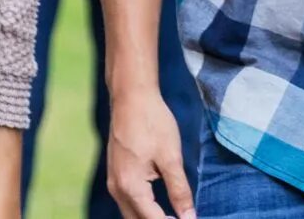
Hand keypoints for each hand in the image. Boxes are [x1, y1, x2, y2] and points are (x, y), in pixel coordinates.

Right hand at [105, 86, 193, 218]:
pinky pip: (127, 201)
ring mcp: (114, 181)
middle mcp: (117, 189)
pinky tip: (160, 206)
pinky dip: (142, 209)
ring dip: (150, 218)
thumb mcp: (171, 157)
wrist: (131, 97)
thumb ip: (179, 191)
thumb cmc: (152, 123)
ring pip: (130, 214)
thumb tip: (189, 217)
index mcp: (131, 187)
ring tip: (175, 217)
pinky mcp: (115, 174)